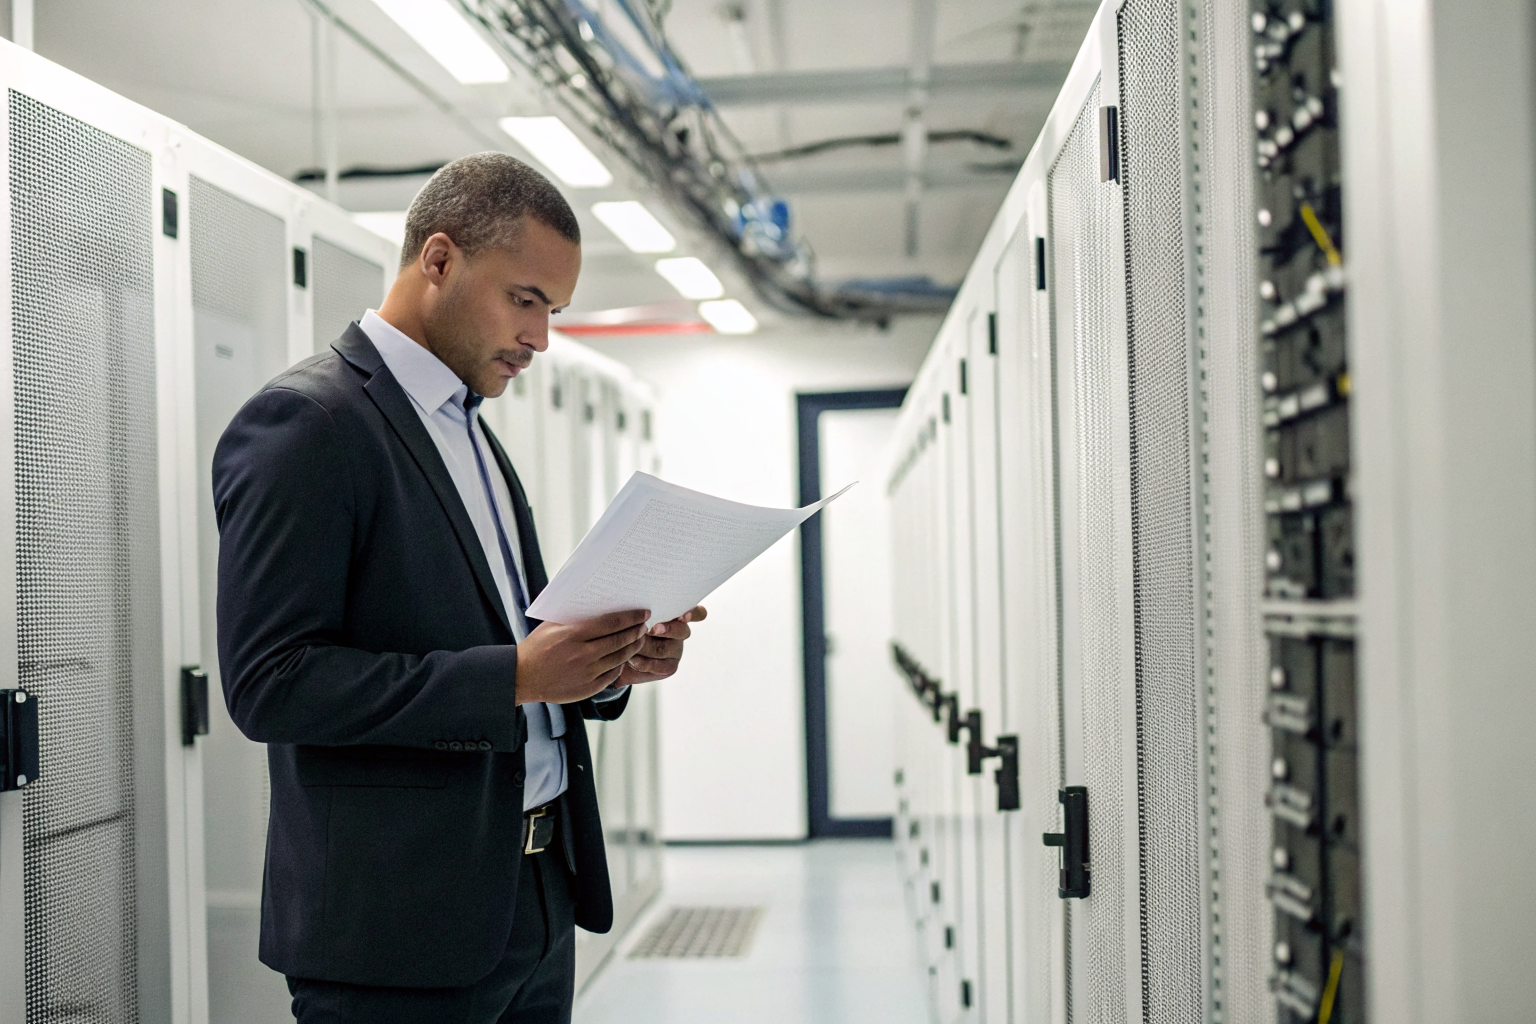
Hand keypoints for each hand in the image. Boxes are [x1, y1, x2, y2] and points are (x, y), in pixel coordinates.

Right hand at [515, 609, 649, 704]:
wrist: (522, 677)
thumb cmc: (537, 647)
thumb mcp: (552, 626)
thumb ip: (576, 617)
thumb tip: (602, 605)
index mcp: (573, 634)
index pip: (611, 623)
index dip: (630, 617)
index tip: (643, 613)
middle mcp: (582, 654)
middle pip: (619, 641)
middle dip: (636, 632)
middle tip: (644, 626)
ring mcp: (586, 673)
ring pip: (619, 658)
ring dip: (633, 648)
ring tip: (639, 640)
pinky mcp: (587, 688)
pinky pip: (612, 675)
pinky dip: (621, 665)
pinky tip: (624, 658)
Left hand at [618, 606, 707, 685]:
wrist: (618, 654)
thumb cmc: (628, 626)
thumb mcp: (635, 615)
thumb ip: (644, 611)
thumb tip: (643, 604)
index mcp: (677, 615)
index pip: (696, 613)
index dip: (693, 614)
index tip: (684, 615)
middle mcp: (680, 631)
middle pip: (681, 630)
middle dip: (667, 629)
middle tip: (651, 629)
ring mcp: (676, 650)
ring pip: (664, 648)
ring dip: (645, 646)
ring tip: (630, 644)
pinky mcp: (670, 667)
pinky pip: (658, 665)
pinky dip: (643, 662)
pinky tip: (632, 659)